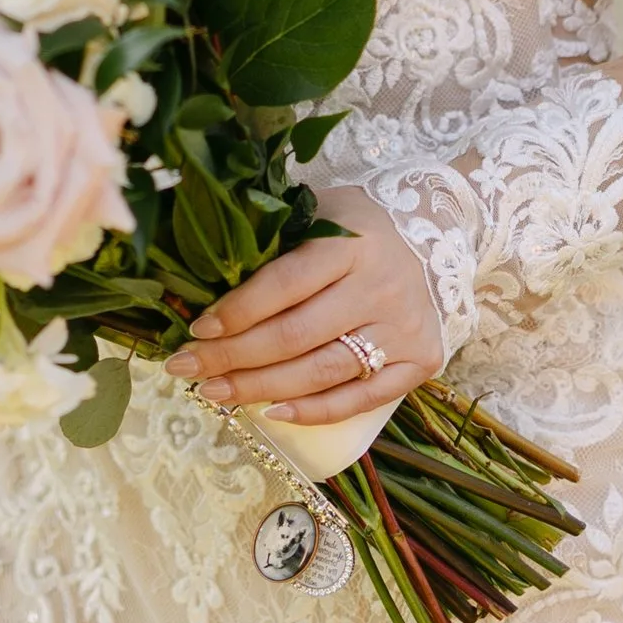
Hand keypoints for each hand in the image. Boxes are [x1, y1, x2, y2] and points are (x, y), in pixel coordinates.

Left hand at [164, 181, 443, 424]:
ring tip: (214, 393)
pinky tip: (271, 411)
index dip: (236, 311)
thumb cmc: (358, 224)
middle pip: (295, 336)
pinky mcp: (420, 361)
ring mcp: (403, 328)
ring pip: (321, 372)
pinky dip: (313, 411)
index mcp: (351, 243)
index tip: (196, 328)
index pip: (284, 285)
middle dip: (233, 357)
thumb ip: (272, 238)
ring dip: (260, 388)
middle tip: (186, 368)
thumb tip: (198, 271)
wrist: (436, 234)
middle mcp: (380, 287)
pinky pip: (360, 399)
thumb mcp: (318, 210)